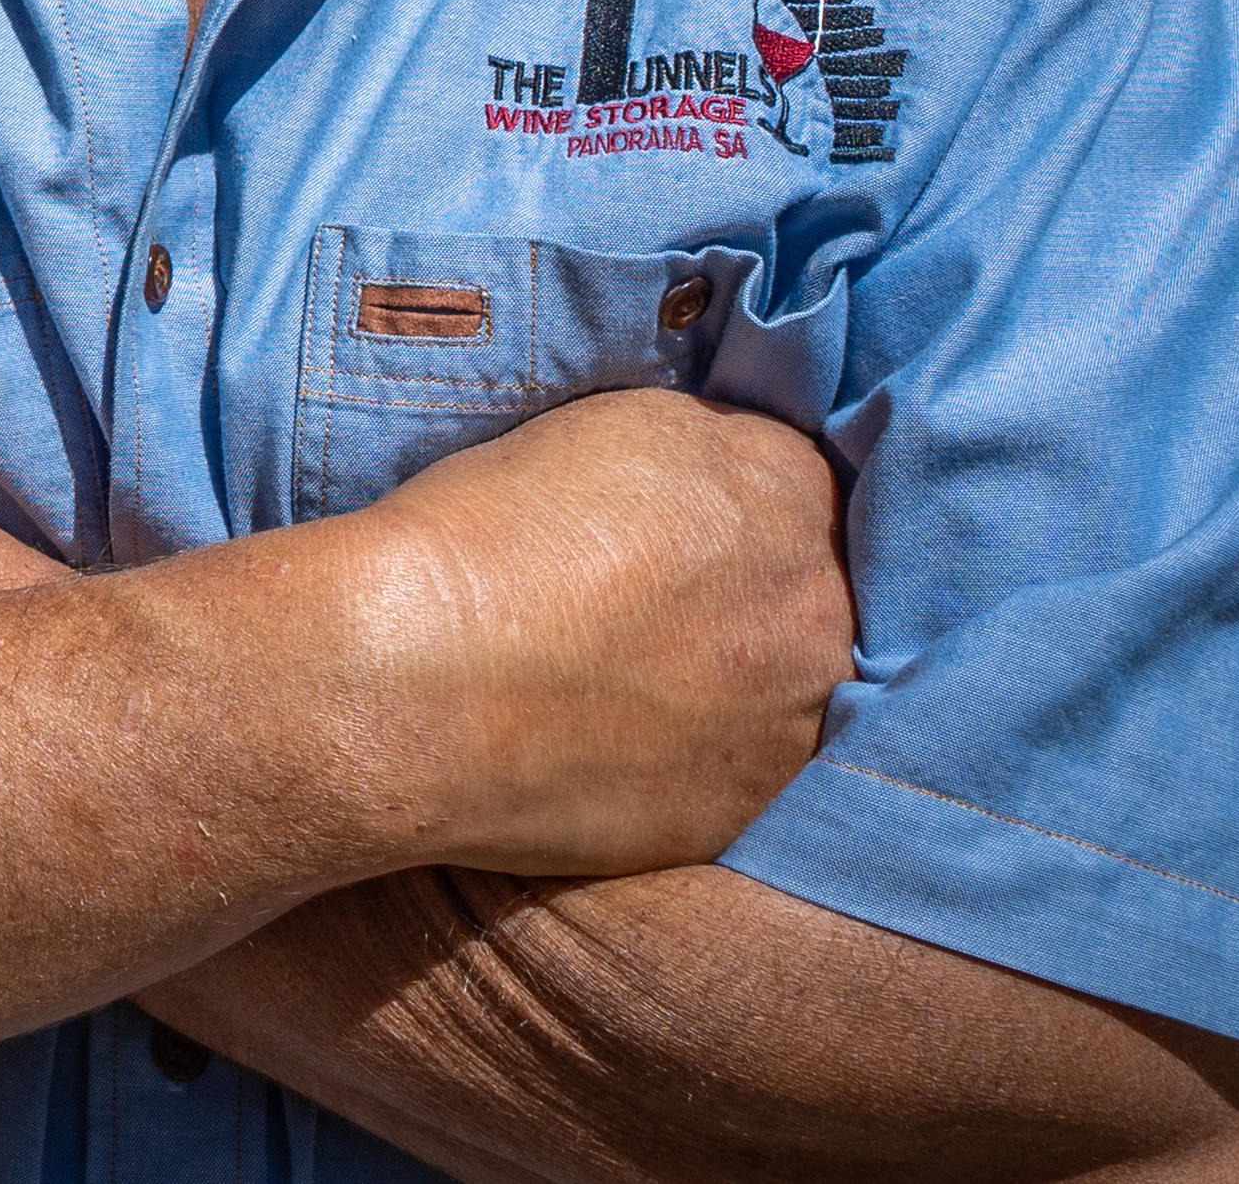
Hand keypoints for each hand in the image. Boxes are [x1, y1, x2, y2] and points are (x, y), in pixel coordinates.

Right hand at [343, 389, 854, 882]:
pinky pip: (745, 774)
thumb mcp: (610, 427)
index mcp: (787, 484)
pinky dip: (698, 761)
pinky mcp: (749, 810)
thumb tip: (727, 492)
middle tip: (651, 614)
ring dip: (738, 688)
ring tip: (630, 687)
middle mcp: (820, 602)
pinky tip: (616, 744)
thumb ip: (705, 453)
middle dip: (753, 600)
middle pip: (815, 593)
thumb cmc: (482, 537)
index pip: (803, 487)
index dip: (737, 511)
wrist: (418, 686)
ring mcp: (796, 719)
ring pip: (790, 693)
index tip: (681, 536)